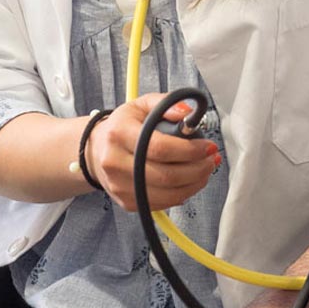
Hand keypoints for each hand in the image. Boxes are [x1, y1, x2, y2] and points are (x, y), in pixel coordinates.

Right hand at [84, 93, 220, 211]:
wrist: (96, 150)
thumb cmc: (125, 125)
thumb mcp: (143, 105)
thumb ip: (166, 103)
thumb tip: (187, 113)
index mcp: (119, 134)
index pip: (159, 147)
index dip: (189, 150)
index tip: (208, 146)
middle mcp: (115, 163)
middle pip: (165, 175)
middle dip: (197, 169)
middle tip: (212, 159)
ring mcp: (119, 186)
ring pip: (165, 194)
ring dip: (194, 184)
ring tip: (206, 170)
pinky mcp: (126, 202)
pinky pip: (161, 204)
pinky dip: (182, 195)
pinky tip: (191, 182)